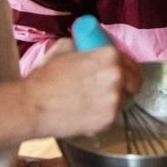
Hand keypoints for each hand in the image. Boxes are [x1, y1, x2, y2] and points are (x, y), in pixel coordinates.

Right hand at [19, 38, 141, 139]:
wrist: (32, 105)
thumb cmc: (45, 77)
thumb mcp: (63, 48)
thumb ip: (81, 46)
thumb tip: (86, 46)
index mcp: (109, 55)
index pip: (131, 62)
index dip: (126, 68)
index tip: (122, 72)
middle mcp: (117, 76)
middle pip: (134, 82)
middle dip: (126, 84)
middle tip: (114, 88)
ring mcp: (114, 100)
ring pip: (124, 100)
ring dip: (115, 100)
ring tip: (94, 102)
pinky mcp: (108, 120)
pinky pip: (113, 116)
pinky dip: (104, 115)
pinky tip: (88, 113)